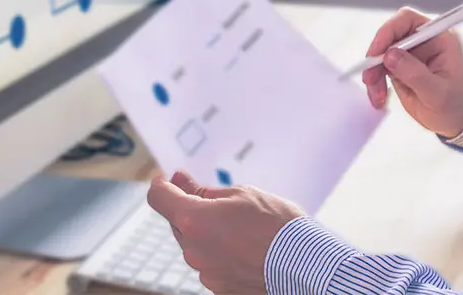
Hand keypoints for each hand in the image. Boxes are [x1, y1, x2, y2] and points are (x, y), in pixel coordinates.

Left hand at [147, 170, 304, 294]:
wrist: (302, 263)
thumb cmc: (275, 223)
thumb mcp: (240, 194)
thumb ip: (203, 190)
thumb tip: (180, 180)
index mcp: (194, 220)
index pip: (159, 198)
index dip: (161, 185)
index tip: (166, 179)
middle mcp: (193, 250)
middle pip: (178, 222)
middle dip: (189, 207)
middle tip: (212, 196)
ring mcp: (205, 272)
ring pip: (195, 243)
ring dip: (206, 230)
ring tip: (240, 224)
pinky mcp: (219, 288)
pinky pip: (210, 262)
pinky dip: (219, 250)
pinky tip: (244, 244)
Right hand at [362, 6, 462, 138]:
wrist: (453, 121)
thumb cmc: (453, 105)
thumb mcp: (438, 94)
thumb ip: (415, 73)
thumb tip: (390, 55)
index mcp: (440, 38)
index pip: (409, 20)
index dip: (389, 30)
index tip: (377, 52)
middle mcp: (424, 40)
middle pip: (390, 34)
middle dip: (377, 55)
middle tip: (370, 77)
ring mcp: (411, 52)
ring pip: (381, 52)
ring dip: (373, 72)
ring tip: (377, 95)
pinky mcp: (400, 64)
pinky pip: (379, 66)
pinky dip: (375, 81)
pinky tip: (379, 97)